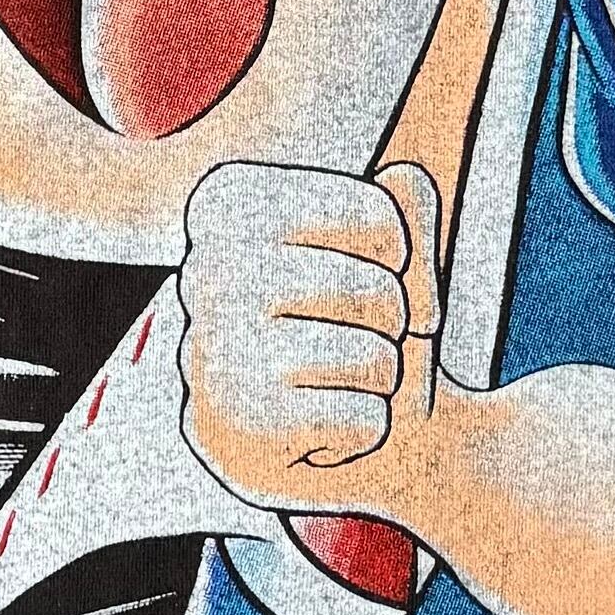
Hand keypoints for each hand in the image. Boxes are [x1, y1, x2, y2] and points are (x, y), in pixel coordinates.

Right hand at [175, 157, 445, 514]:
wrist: (325, 434)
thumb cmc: (358, 325)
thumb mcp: (391, 251)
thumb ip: (408, 205)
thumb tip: (405, 179)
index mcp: (228, 203)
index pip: (379, 212)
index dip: (402, 256)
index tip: (370, 274)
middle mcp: (205, 269)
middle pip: (376, 290)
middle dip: (393, 323)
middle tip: (355, 337)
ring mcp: (214, 350)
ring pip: (372, 357)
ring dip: (382, 378)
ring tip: (340, 380)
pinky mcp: (237, 427)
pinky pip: (362, 419)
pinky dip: (367, 428)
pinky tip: (323, 425)